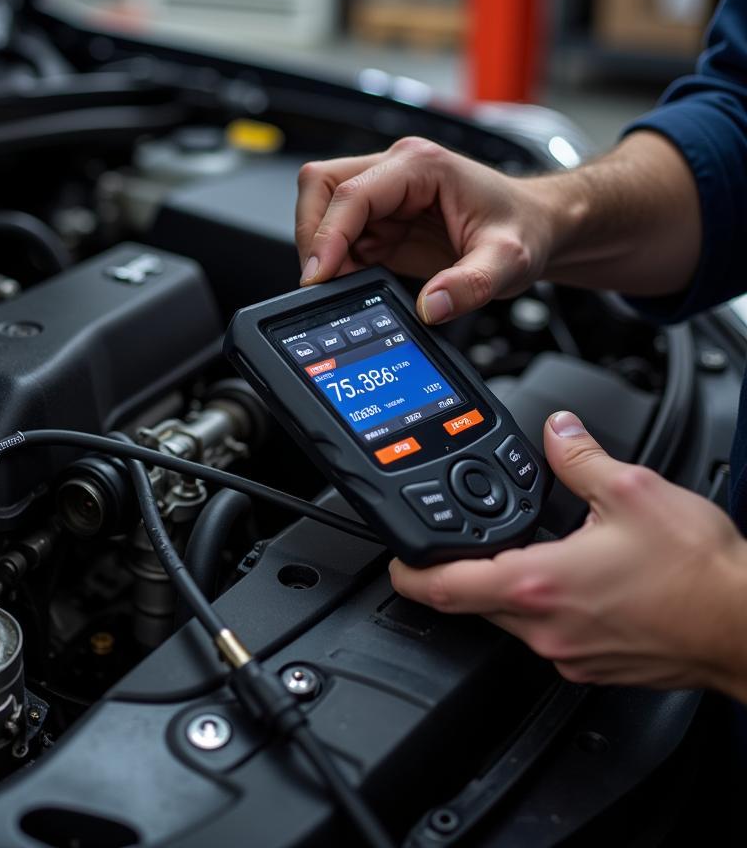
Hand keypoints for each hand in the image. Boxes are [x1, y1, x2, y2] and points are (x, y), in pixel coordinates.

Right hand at [295, 138, 557, 323]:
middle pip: (320, 188)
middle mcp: (395, 172)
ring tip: (347, 285)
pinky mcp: (382, 222)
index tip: (318, 275)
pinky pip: (340, 237)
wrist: (538, 226)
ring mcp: (385, 196)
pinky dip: (338, 263)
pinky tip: (359, 283)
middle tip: (323, 280)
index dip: (326, 235)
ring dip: (325, 251)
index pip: (349, 192)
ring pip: (323, 211)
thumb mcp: (508, 260)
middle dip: (313, 236)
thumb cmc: (524, 226)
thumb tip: (431, 307)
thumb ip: (471, 285)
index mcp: (419, 166)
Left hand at [389, 411, 746, 699]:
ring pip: (507, 619)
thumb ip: (578, 458)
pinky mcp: (592, 665)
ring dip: (501, 585)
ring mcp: (568, 653)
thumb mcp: (632, 491)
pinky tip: (566, 577)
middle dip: (457, 571)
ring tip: (520, 548)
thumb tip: (555, 432)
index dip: (407, 572)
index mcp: (539, 584)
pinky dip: (539, 603)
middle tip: (454, 542)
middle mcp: (545, 629)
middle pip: (470, 602)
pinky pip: (545, 633)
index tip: (396, 560)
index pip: (443, 587)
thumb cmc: (701, 574)